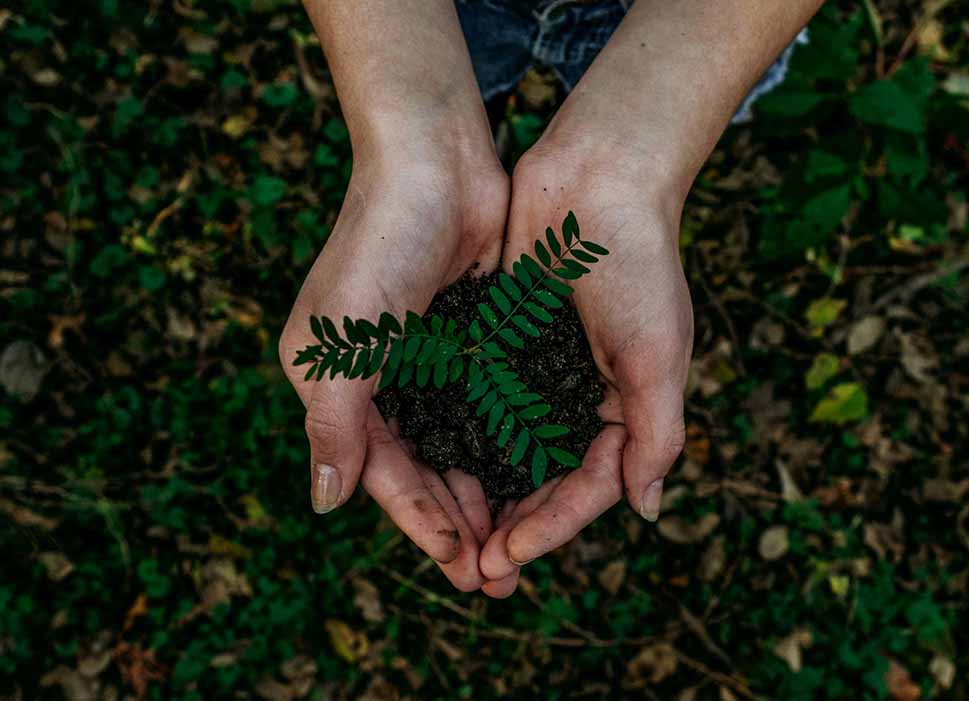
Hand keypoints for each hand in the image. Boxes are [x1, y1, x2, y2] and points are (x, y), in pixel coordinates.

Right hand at [279, 147, 517, 593]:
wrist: (435, 162)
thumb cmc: (378, 246)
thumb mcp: (341, 343)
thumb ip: (333, 426)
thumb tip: (324, 504)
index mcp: (338, 385)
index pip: (381, 473)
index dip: (420, 522)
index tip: (461, 565)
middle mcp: (381, 380)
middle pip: (422, 470)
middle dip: (458, 523)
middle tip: (497, 576)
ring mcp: (428, 361)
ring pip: (459, 446)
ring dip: (485, 494)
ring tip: (519, 542)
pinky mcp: (470, 339)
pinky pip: (488, 407)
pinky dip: (506, 444)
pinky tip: (533, 477)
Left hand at [478, 139, 693, 590]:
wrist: (597, 178)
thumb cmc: (639, 264)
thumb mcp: (658, 354)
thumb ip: (656, 433)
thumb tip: (647, 510)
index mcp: (624, 408)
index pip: (587, 487)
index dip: (551, 527)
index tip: (508, 555)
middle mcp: (579, 398)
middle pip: (543, 481)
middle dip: (512, 527)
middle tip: (474, 571)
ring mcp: (538, 372)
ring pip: (505, 451)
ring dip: (481, 495)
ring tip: (449, 538)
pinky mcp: (501, 343)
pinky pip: (478, 402)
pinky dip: (459, 437)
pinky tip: (431, 466)